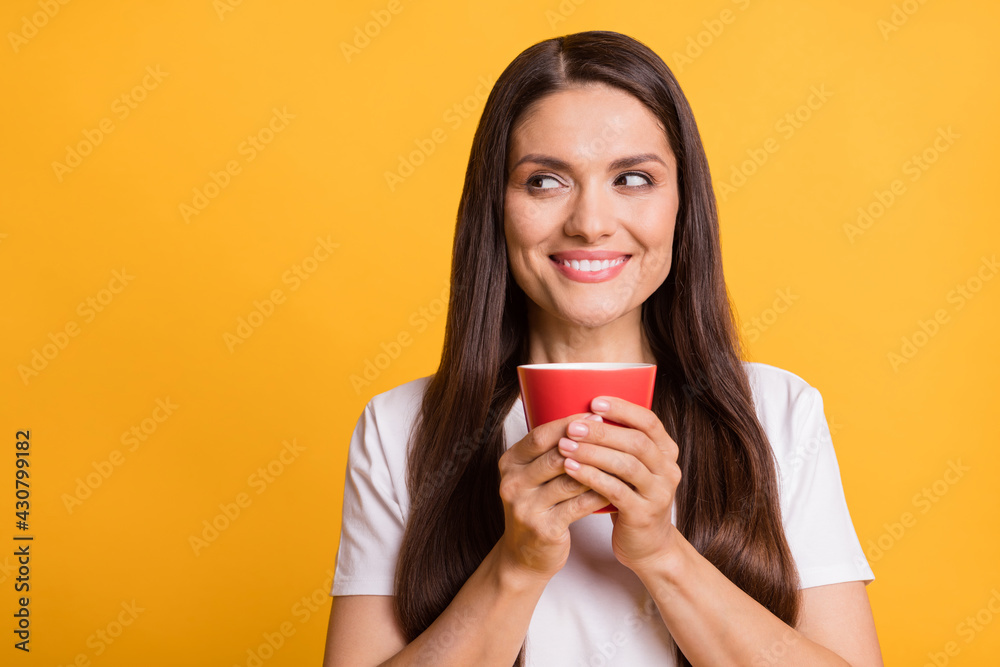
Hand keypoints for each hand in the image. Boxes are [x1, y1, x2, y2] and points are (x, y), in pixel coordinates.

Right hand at [496, 412, 611, 582]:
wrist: (524, 557)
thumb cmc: (536, 508)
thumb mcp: (532, 477)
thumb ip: (549, 452)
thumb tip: (586, 421)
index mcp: (509, 464)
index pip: (539, 436)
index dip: (568, 423)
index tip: (595, 415)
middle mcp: (512, 483)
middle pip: (555, 456)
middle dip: (587, 444)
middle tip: (614, 435)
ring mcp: (525, 508)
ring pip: (569, 480)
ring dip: (598, 468)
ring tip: (621, 458)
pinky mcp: (543, 529)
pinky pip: (579, 505)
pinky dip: (599, 494)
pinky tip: (617, 487)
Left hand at [557, 396, 681, 574]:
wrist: (648, 546)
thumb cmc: (631, 497)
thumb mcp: (631, 467)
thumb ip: (619, 443)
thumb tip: (582, 412)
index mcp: (666, 452)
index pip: (649, 421)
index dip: (622, 409)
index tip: (594, 401)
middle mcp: (668, 470)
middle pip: (636, 442)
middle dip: (602, 431)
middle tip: (572, 426)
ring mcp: (659, 493)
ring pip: (626, 465)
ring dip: (593, 453)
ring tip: (565, 446)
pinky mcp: (644, 515)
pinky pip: (616, 491)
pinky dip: (591, 477)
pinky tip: (570, 469)